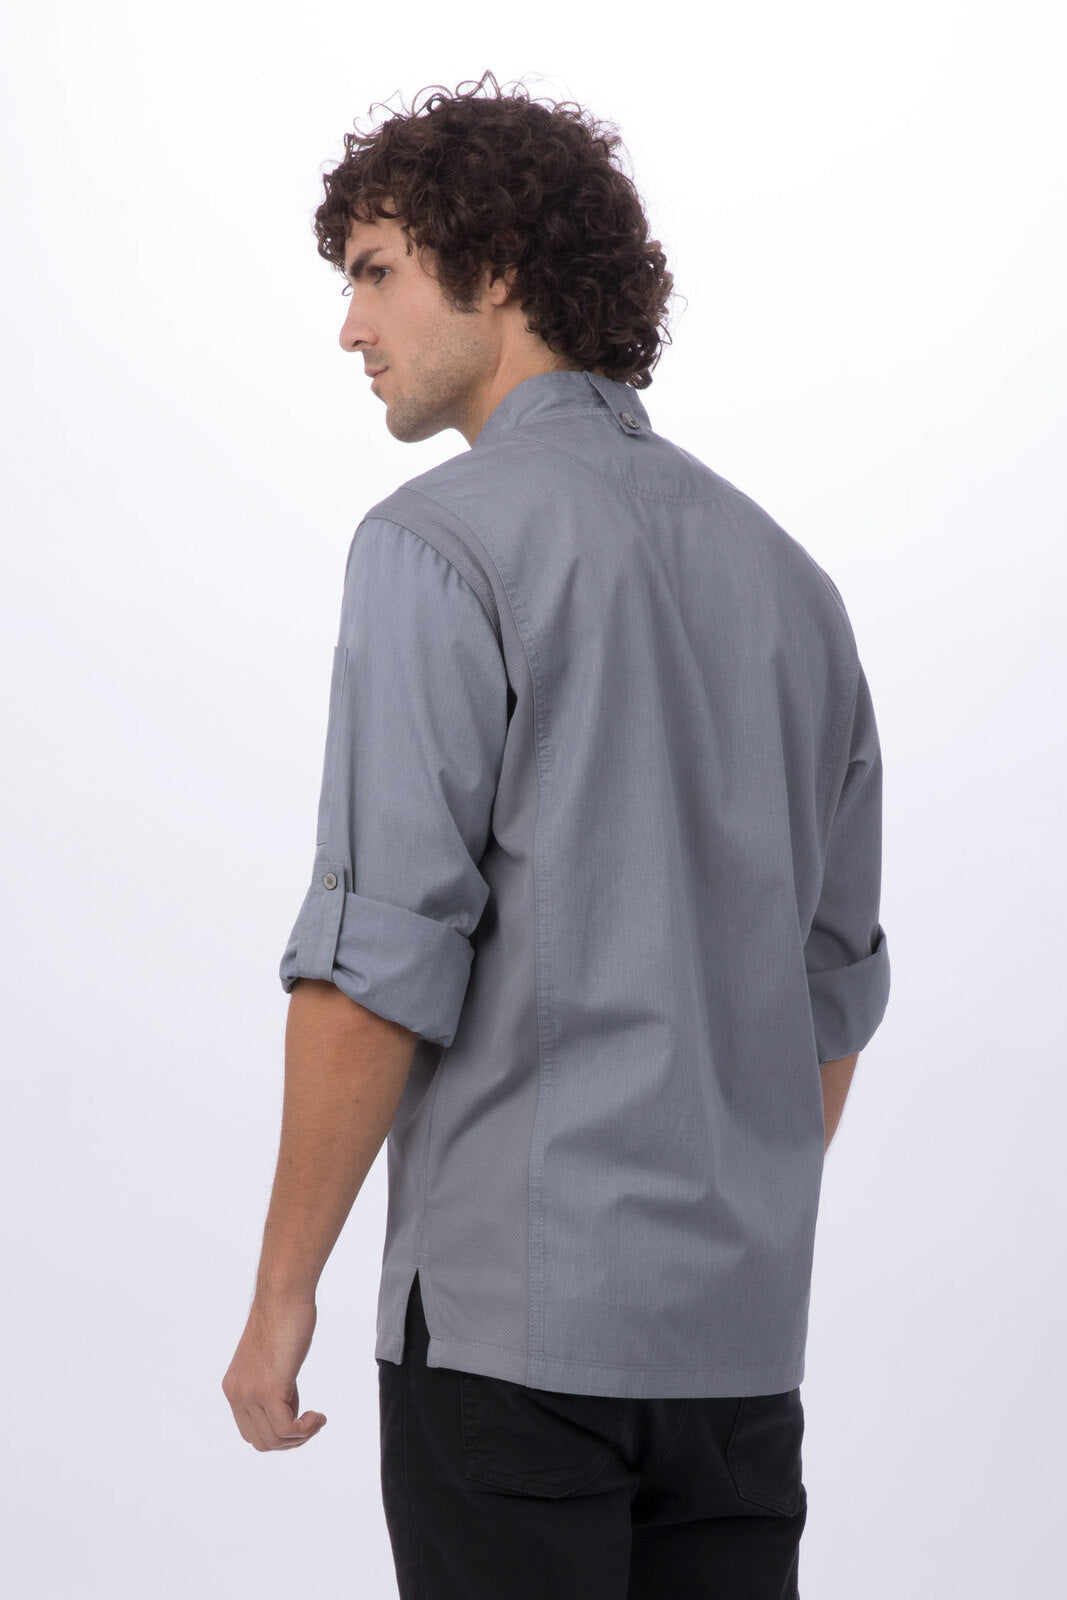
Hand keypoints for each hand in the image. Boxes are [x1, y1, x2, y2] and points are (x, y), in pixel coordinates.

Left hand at [222, 1294, 326, 1450]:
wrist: (284, 1295)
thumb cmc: (284, 1318)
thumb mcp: (272, 1359)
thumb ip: (273, 1384)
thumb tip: (287, 1408)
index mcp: (234, 1387)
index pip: (251, 1431)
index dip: (278, 1432)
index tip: (300, 1417)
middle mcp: (237, 1394)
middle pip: (261, 1441)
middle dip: (290, 1440)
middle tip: (312, 1422)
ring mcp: (250, 1394)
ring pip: (274, 1440)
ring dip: (302, 1436)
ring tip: (317, 1419)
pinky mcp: (269, 1390)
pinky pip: (286, 1429)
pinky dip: (306, 1429)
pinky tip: (318, 1415)